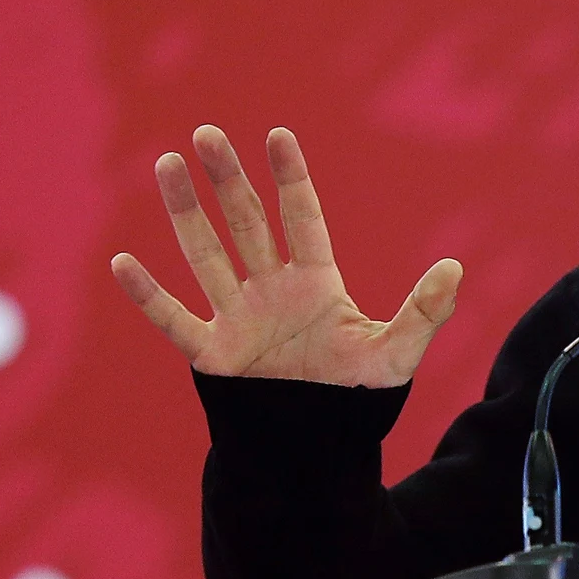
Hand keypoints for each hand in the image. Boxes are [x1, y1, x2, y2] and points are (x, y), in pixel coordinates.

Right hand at [111, 125, 461, 387]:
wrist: (320, 446)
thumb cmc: (359, 394)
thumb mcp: (399, 352)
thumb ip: (425, 311)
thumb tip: (455, 267)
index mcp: (316, 281)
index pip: (301, 217)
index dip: (290, 177)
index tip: (279, 134)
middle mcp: (272, 289)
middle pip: (246, 223)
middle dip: (228, 179)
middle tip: (208, 133)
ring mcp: (239, 317)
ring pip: (206, 254)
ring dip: (187, 212)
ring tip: (167, 164)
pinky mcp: (213, 354)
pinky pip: (175, 319)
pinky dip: (148, 295)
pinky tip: (122, 262)